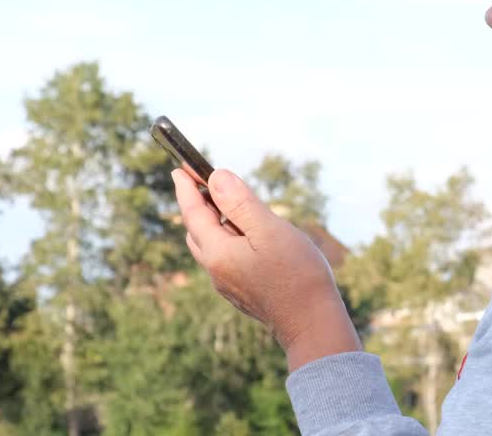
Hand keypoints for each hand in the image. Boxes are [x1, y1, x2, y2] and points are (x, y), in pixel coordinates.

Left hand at [172, 167, 361, 370]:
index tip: (179, 168)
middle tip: (203, 183)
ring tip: (228, 207)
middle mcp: (216, 271)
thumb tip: (216, 177)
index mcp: (218, 254)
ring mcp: (228, 285)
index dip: (186, 188)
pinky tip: (249, 237)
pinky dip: (228, 239)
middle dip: (197, 205)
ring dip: (213, 223)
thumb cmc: (296, 273)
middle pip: (197, 231)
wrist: (312, 322)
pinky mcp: (242, 292)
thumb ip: (240, 203)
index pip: (193, 213)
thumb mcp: (269, 230)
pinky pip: (226, 259)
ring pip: (211, 247)